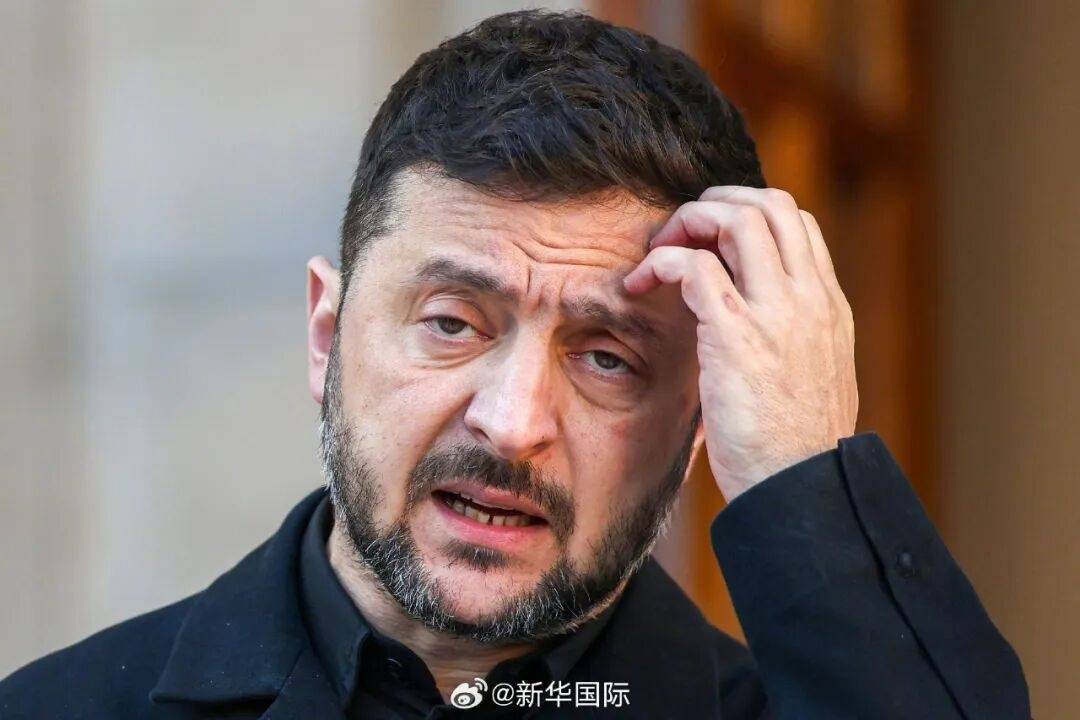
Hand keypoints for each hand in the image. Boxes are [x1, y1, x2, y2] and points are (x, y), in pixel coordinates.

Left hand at [623, 186, 857, 501]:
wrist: (800, 490)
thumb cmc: (793, 448)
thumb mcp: (809, 379)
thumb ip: (791, 338)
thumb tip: (753, 322)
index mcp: (828, 307)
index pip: (796, 222)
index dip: (747, 213)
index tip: (708, 239)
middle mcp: (809, 299)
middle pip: (769, 204)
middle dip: (715, 203)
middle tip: (677, 233)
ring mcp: (777, 314)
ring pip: (735, 220)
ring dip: (686, 222)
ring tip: (656, 252)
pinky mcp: (736, 336)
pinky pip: (693, 266)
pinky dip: (659, 262)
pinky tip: (637, 284)